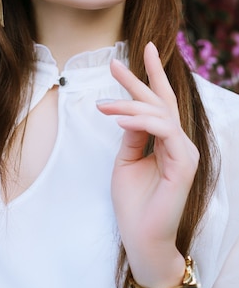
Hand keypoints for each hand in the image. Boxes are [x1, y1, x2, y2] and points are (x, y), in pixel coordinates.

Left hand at [97, 42, 198, 287]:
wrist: (141, 238)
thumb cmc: (133, 202)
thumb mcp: (126, 160)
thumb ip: (131, 135)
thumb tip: (127, 112)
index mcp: (167, 141)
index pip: (161, 102)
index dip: (153, 75)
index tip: (144, 49)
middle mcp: (179, 143)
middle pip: (160, 101)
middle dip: (137, 79)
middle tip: (114, 64)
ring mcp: (184, 152)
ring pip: (159, 113)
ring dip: (128, 105)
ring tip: (102, 106)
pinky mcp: (184, 164)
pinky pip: (163, 130)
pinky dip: (140, 121)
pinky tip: (119, 119)